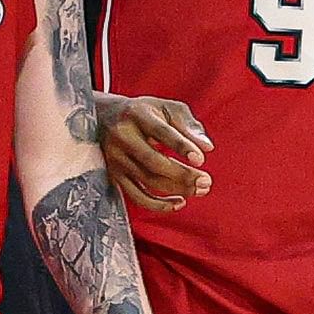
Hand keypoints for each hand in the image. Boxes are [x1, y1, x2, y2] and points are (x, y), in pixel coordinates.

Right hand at [93, 92, 214, 209]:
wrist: (106, 117)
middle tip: (206, 181)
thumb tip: (207, 148)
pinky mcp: (115, 175)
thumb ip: (188, 125)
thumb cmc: (146, 112)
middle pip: (154, 162)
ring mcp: (116, 158)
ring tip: (201, 189)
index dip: (181, 146)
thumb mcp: (167, 108)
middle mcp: (123, 137)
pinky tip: (180, 202)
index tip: (201, 159)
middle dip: (183, 174)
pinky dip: (159, 204)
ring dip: (178, 189)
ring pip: (148, 180)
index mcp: (137, 115)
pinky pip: (137, 196)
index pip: (161, 132)